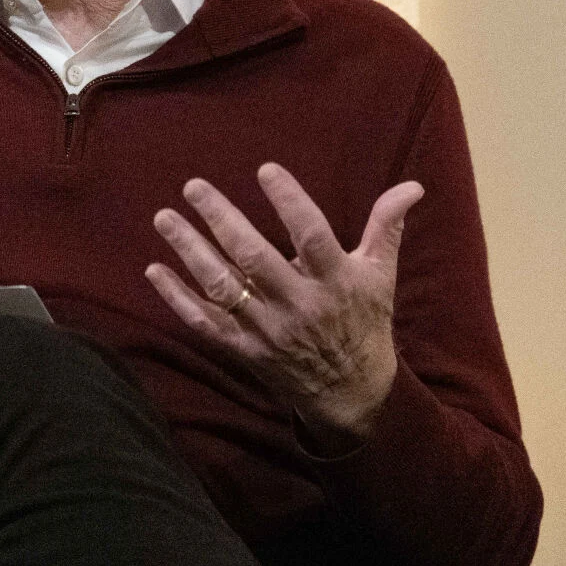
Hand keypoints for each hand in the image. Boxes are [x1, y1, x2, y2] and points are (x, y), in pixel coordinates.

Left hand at [145, 163, 422, 451]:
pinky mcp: (245, 350)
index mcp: (335, 282)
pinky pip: (205, 323)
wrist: (353, 395)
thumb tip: (412, 186)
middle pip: (255, 258)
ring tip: (164, 218)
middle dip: (222, 220)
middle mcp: (299, 305)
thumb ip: (387, 227)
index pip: (312, 236)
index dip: (290, 202)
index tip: (265, 169)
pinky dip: (177, 299)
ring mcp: (268, 330)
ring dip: (190, 252)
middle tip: (194, 186)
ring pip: (223, 288)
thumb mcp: (380, 275)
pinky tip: (153, 270)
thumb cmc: (365, 324)